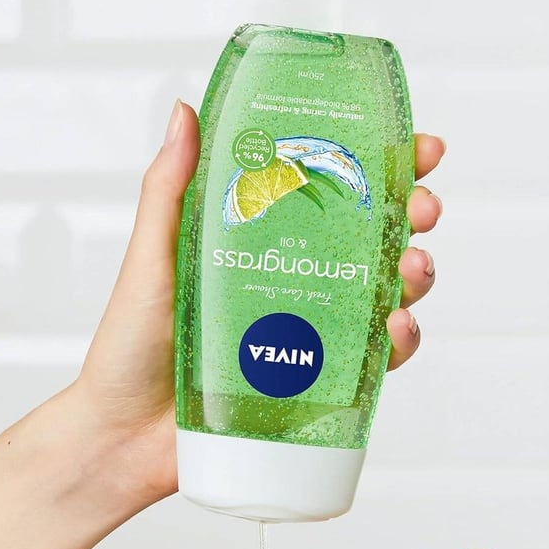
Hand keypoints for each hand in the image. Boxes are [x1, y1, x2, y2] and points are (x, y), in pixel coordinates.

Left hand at [68, 101, 445, 509]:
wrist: (124, 436)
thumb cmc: (129, 345)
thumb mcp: (152, 258)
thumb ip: (169, 191)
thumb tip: (184, 112)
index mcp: (261, 239)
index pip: (330, 191)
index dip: (383, 166)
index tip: (421, 149)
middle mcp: (293, 279)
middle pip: (373, 238)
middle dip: (414, 216)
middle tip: (424, 209)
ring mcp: (309, 330)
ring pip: (385, 295)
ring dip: (415, 276)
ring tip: (412, 271)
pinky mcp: (315, 381)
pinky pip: (372, 360)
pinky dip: (397, 344)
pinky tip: (396, 331)